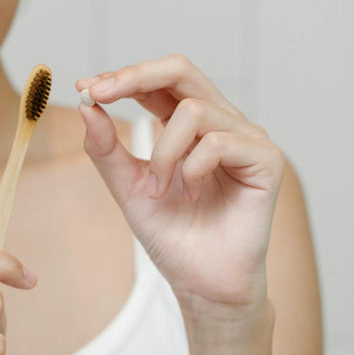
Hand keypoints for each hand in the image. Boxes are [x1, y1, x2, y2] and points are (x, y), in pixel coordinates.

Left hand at [76, 55, 284, 318]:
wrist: (202, 284)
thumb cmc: (173, 236)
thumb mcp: (128, 188)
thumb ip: (107, 149)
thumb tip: (87, 106)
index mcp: (188, 124)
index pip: (159, 81)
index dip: (123, 77)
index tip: (86, 87)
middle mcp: (220, 122)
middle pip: (182, 70)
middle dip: (135, 77)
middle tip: (100, 93)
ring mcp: (246, 138)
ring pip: (194, 110)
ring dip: (163, 152)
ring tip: (159, 189)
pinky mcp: (266, 160)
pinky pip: (220, 142)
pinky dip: (193, 168)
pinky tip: (191, 195)